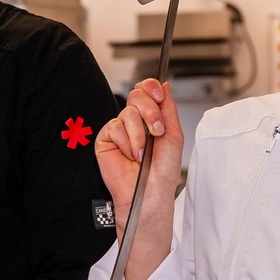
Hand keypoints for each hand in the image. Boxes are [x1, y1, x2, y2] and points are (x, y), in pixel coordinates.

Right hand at [97, 78, 182, 226]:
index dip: (152, 88)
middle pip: (136, 96)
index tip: (160, 97)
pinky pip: (114, 127)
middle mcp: (135, 123)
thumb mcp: (174, 136)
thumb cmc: (162, 173)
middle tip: (156, 131)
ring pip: (127, 113)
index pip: (147, 91)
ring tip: (142, 153)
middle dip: (150, 111)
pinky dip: (126, 142)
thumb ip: (168, 109)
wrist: (150, 193)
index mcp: (151, 119)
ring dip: (139, 135)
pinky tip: (130, 155)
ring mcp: (119, 131)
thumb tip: (164, 86)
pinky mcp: (105, 140)